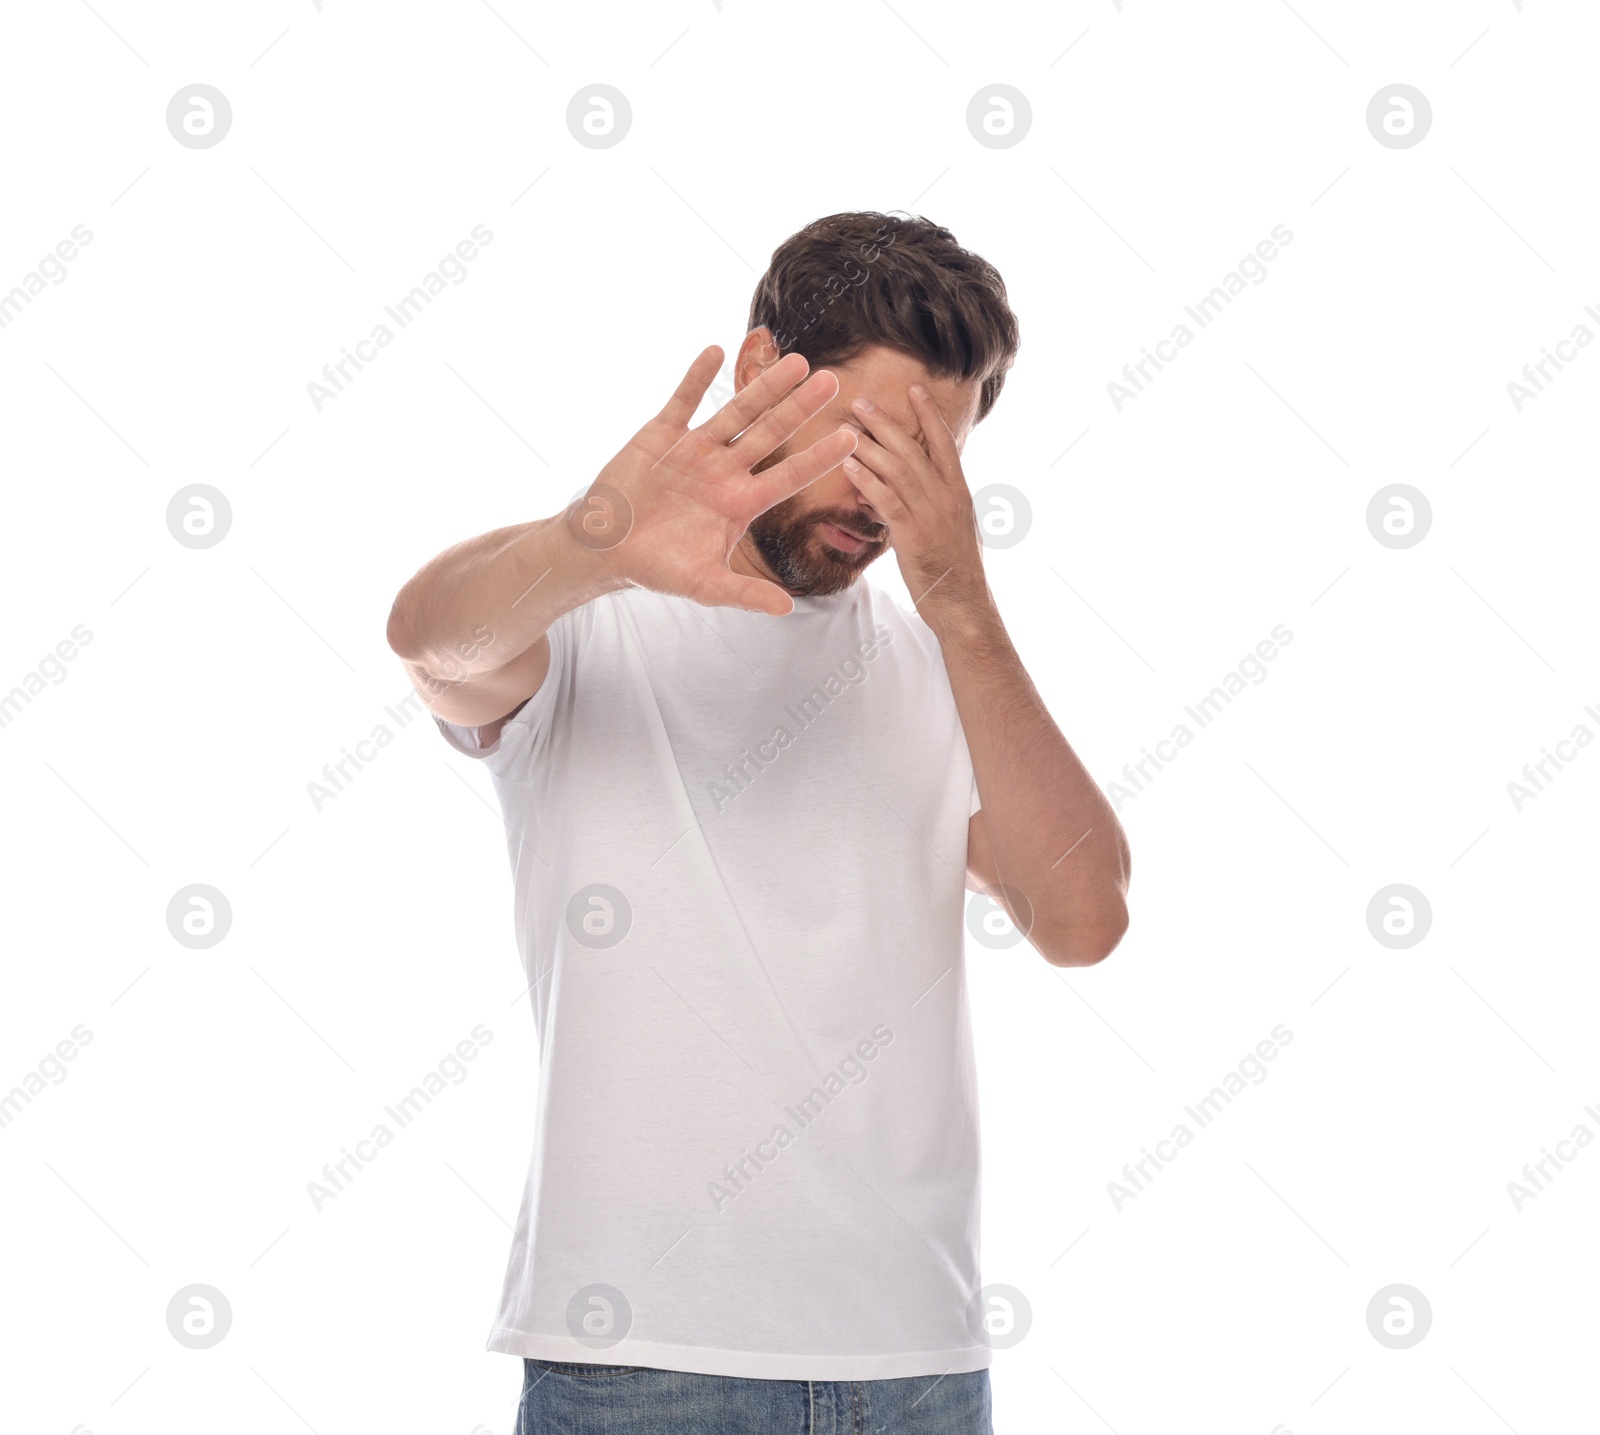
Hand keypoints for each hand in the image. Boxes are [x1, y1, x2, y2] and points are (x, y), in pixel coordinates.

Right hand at [571, 346, 857, 615]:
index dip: (818, 458)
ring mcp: (696, 449)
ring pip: (737, 413)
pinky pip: (683, 400)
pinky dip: (696, 378)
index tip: (851, 440)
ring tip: (795, 360)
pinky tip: (716, 351)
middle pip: (771, 434)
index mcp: (741, 502)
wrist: (606, 548)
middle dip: (800, 409)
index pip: (789, 476)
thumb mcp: (704, 585)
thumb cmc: (657, 568)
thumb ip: (745, 594)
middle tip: (833, 383)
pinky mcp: (662, 434)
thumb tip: (787, 609)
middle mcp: (725, 470)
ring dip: (764, 387)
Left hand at [838, 384, 986, 614]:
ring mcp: (931, 515)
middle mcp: (947, 497)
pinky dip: (867, 480)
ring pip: (898, 469)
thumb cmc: (957, 571)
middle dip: (886, 422)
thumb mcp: (956, 528)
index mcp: (959, 492)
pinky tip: (848, 466)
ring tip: (847, 426)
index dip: (929, 414)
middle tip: (861, 401)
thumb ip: (937, 503)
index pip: (944, 443)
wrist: (965, 606)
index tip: (913, 388)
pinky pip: (886, 500)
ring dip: (870, 444)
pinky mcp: (913, 535)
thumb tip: (918, 487)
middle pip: (914, 449)